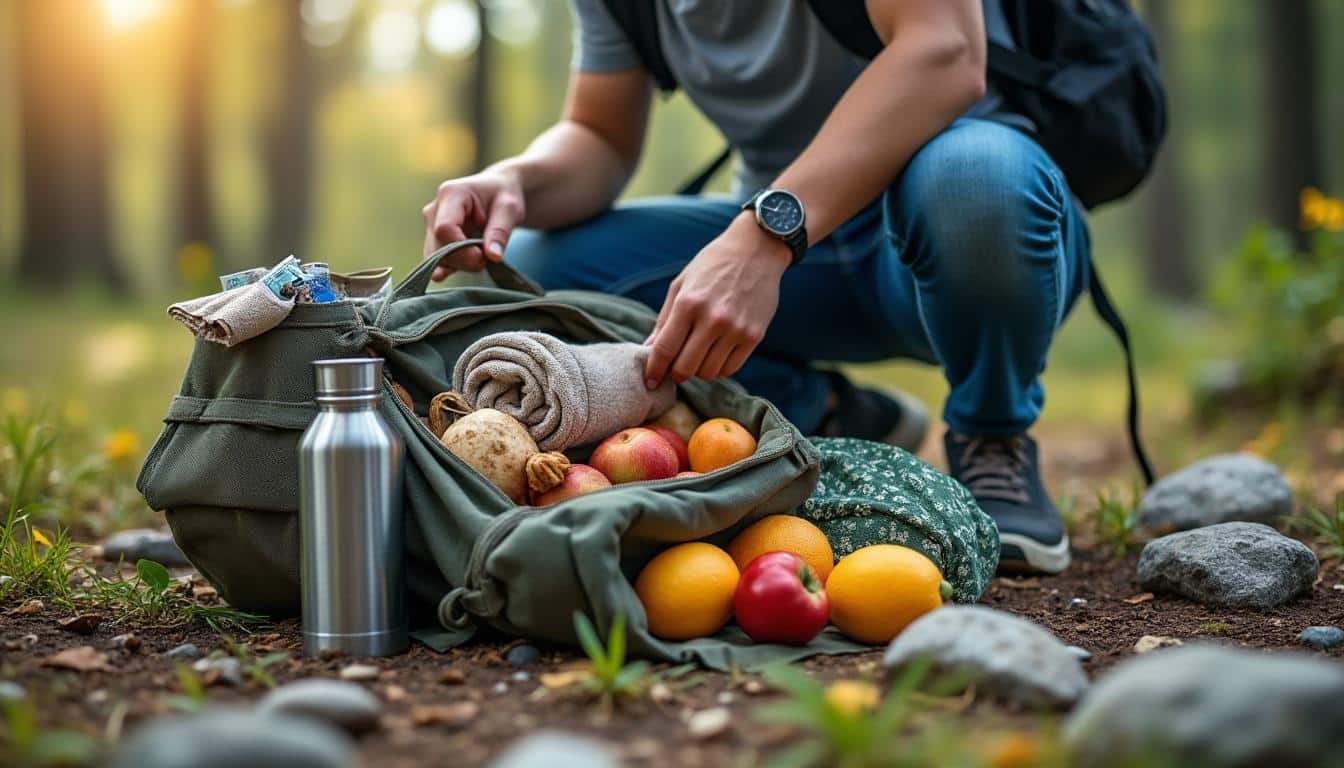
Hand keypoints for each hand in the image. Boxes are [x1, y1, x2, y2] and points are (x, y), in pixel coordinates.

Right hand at [421, 167, 524, 279]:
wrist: (496, 191)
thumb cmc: (502, 195)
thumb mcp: (510, 209)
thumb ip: (500, 231)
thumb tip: (493, 256)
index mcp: (451, 194)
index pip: (444, 229)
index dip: (462, 249)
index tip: (483, 256)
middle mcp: (434, 209)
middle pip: (438, 246)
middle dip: (463, 260)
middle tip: (487, 257)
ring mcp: (431, 225)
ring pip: (436, 257)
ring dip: (460, 265)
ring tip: (481, 255)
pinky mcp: (434, 238)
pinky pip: (438, 260)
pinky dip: (454, 266)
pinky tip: (466, 265)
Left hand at [644, 213, 789, 386]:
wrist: (757, 250)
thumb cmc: (713, 265)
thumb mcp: (681, 284)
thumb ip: (664, 319)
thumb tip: (648, 349)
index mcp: (688, 303)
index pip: (665, 349)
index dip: (654, 370)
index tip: (649, 381)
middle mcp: (712, 318)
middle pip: (686, 368)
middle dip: (675, 374)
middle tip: (674, 370)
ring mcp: (736, 329)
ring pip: (708, 372)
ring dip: (698, 371)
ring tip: (697, 357)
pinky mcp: (754, 336)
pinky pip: (730, 368)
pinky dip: (718, 369)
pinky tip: (715, 356)